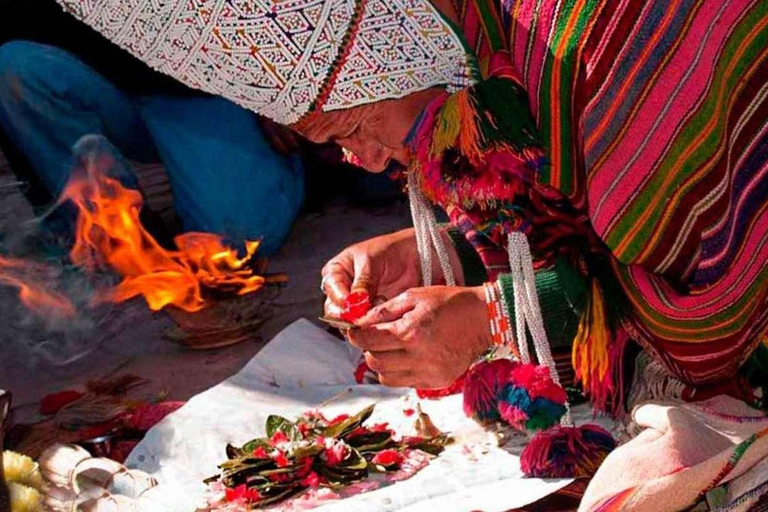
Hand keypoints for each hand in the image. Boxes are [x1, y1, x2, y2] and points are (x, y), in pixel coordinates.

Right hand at [321, 229, 462, 317]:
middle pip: (335, 311)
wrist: (417, 256)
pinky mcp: (372, 316)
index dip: (340, 300)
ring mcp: (357, 305)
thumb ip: (361, 282)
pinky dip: (376, 325)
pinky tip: (388, 316)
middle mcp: (342, 290)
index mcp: (336, 272)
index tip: (352, 305)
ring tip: (381, 310)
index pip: (331, 290)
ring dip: (364, 321)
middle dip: (350, 315)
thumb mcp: (371, 261)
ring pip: (350, 322)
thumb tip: (353, 303)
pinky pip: (368, 326)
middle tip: (365, 315)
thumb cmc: (392, 251)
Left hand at [348, 286, 491, 387]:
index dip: (356, 334)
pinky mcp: (436, 382)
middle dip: (368, 348)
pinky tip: (408, 357)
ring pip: (386, 377)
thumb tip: (359, 322)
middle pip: (374, 361)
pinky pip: (404, 382)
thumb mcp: (414, 296)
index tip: (354, 330)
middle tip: (375, 338)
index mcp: (410, 332)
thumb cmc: (450, 302)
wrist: (484, 319)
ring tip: (392, 348)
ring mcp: (428, 372)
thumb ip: (384, 311)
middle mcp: (418, 356)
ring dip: (382, 363)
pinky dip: (399, 371)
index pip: (367, 340)